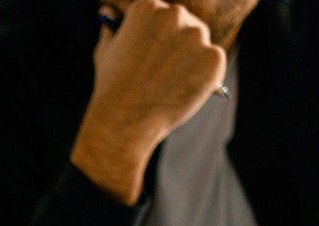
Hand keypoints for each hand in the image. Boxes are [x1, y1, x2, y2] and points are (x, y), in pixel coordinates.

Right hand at [72, 0, 226, 202]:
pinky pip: (213, 62)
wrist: (125, 120)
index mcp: (147, 8)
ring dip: (191, 59)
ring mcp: (196, 35)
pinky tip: (181, 90)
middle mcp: (174, 15)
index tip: (152, 54)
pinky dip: (203, 76)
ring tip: (169, 84)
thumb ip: (112, 30)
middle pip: (185, 23)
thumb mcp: (105, 53)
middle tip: (165, 71)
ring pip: (200, 43)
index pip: (160, 13)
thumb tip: (108, 12)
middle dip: (177, 44)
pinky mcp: (213, 57)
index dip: (155, 37)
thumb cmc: (111, 89)